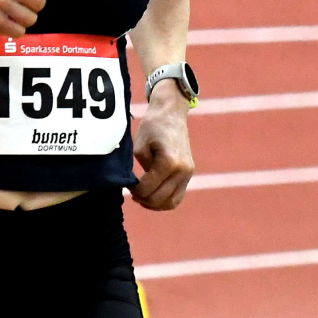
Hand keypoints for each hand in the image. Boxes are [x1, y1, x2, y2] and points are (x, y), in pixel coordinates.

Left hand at [129, 84, 193, 210]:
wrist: (171, 112)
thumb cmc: (152, 126)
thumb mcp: (139, 148)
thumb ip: (139, 171)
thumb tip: (138, 188)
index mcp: (169, 162)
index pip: (148, 189)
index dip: (134, 191)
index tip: (127, 186)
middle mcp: (182, 170)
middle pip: (159, 199)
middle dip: (143, 199)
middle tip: (132, 194)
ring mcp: (188, 173)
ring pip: (171, 202)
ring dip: (155, 204)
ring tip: (142, 198)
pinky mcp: (189, 174)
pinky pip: (177, 196)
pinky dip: (165, 200)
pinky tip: (152, 195)